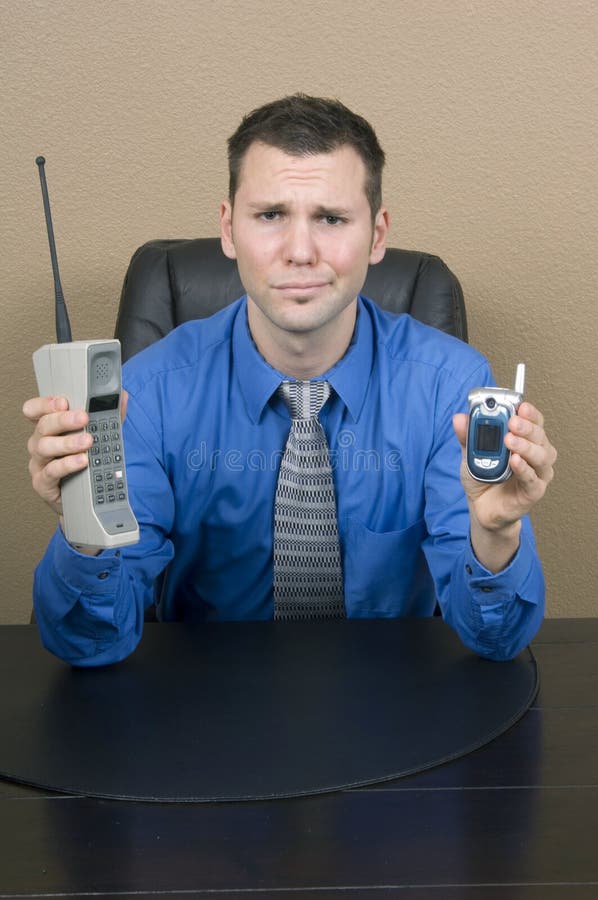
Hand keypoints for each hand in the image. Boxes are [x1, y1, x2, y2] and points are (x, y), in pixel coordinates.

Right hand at [23, 392, 128, 515]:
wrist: (83, 500)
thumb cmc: (85, 464)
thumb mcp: (98, 437)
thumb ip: (109, 416)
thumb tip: (121, 397)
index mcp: (49, 429)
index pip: (35, 411)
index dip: (45, 404)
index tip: (63, 401)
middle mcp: (39, 444)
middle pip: (43, 426)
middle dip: (63, 420)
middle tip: (84, 418)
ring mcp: (39, 464)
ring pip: (44, 447)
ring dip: (67, 442)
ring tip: (87, 441)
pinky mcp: (42, 483)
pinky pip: (51, 472)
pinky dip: (67, 465)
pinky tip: (81, 461)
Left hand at [453, 403, 555, 570]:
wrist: (481, 508)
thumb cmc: (483, 477)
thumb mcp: (471, 453)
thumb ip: (467, 436)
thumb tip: (459, 417)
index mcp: (525, 440)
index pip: (534, 421)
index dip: (529, 413)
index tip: (520, 405)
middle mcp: (536, 454)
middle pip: (539, 435)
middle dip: (527, 427)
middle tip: (512, 422)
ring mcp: (538, 474)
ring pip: (541, 456)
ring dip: (526, 446)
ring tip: (510, 440)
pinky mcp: (533, 492)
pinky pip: (533, 479)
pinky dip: (524, 469)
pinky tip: (514, 461)